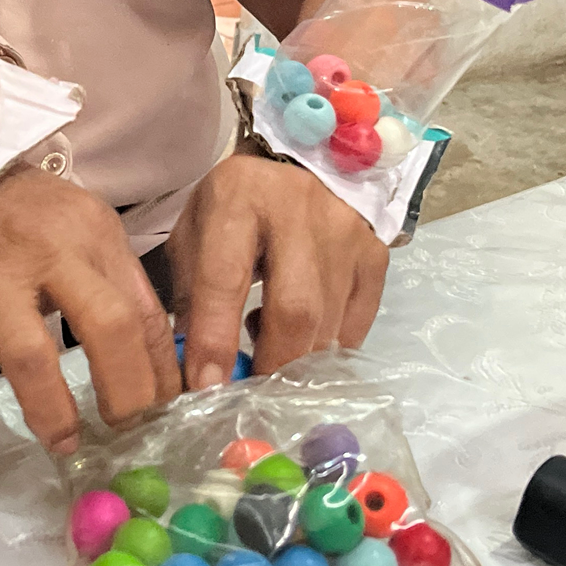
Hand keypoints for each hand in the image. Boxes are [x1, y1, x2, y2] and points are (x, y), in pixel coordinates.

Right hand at [0, 169, 180, 462]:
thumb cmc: (20, 214)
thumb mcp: (83, 226)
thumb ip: (120, 282)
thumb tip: (160, 359)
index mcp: (89, 235)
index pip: (142, 312)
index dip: (158, 372)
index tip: (161, 410)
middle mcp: (43, 253)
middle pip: (105, 328)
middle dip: (125, 392)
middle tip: (126, 430)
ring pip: (27, 357)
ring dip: (51, 412)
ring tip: (64, 442)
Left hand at [166, 153, 387, 391]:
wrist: (296, 168)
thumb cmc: (234, 213)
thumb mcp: (195, 241)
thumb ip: (190, 303)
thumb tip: (198, 379)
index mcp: (237, 198)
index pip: (224, 279)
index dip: (215, 339)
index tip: (205, 388)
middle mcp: (297, 208)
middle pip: (294, 308)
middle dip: (270, 364)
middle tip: (252, 398)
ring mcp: (345, 231)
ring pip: (328, 322)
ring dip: (298, 362)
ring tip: (273, 366)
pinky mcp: (375, 252)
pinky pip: (357, 322)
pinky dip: (330, 348)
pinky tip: (306, 344)